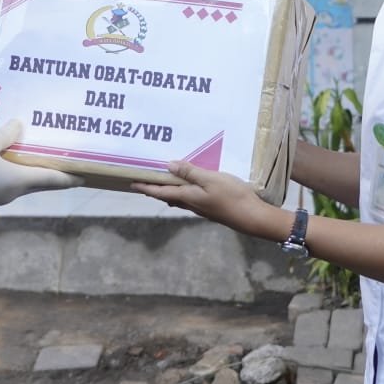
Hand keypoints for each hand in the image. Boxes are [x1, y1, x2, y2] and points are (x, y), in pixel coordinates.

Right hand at [0, 120, 80, 207]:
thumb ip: (6, 134)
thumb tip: (19, 126)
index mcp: (19, 181)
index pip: (53, 180)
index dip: (70, 177)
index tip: (85, 176)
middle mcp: (13, 192)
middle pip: (40, 182)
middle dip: (52, 171)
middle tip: (63, 159)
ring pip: (22, 183)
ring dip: (32, 171)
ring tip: (38, 155)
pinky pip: (7, 183)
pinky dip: (15, 172)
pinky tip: (11, 159)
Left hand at [132, 160, 285, 240]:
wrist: (252, 217)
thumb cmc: (232, 196)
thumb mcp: (211, 179)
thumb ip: (190, 173)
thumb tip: (168, 166)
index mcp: (188, 196)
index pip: (161, 191)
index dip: (146, 187)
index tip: (132, 183)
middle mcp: (191, 205)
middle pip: (168, 196)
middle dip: (155, 189)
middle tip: (145, 181)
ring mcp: (202, 209)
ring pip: (180, 200)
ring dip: (169, 192)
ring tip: (164, 183)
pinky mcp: (212, 209)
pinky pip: (191, 201)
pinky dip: (184, 193)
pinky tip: (190, 189)